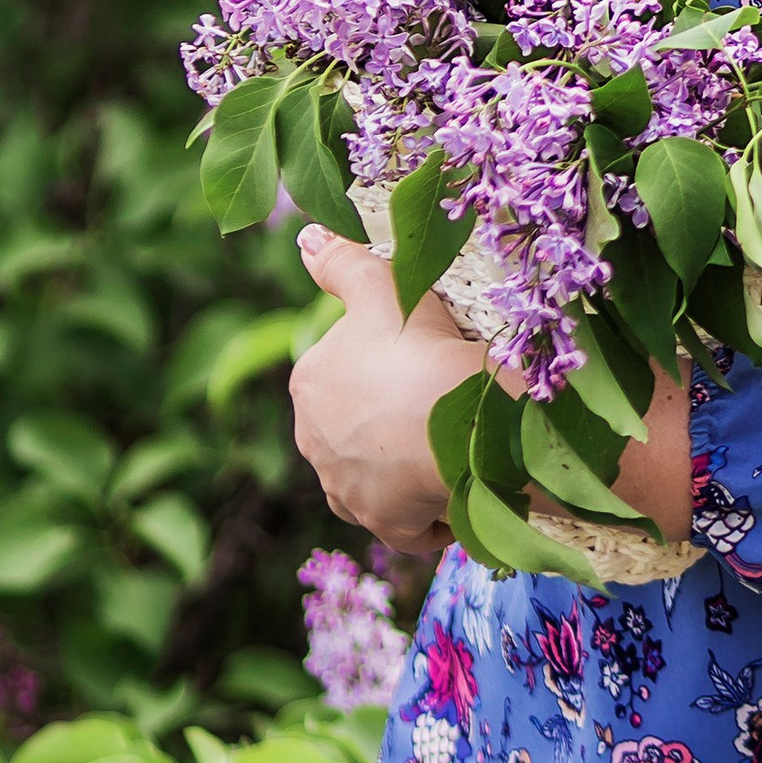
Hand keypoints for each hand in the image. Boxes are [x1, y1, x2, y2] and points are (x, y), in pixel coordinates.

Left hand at [290, 229, 476, 552]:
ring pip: (377, 472)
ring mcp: (345, 489)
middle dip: (390, 417)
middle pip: (357, 424)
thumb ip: (342, 262)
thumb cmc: (417, 348)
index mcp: (309, 384)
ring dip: (404, 465)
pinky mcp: (382, 525)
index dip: (386, 360)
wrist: (456, 424)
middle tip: (440, 397)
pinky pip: (405, 517)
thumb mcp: (381, 288)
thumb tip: (305, 237)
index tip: (424, 356)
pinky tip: (453, 482)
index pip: (345, 370)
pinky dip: (426, 507)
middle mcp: (314, 442)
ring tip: (449, 441)